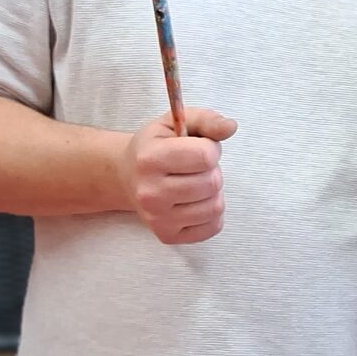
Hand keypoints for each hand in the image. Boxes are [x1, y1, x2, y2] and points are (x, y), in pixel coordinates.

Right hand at [118, 108, 237, 243]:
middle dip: (212, 171)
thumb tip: (230, 127)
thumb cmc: (154, 147)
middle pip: (212, 183)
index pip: (206, 156)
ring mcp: (157, 218)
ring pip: (216, 206)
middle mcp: (150, 192)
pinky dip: (211, 214)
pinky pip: (213, 227)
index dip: (211, 148)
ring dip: (212, 193)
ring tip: (194, 183)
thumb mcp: (175, 122)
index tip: (200, 148)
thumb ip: (206, 120)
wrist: (125, 176)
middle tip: (195, 168)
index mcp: (149, 159)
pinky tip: (195, 202)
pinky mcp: (167, 235)